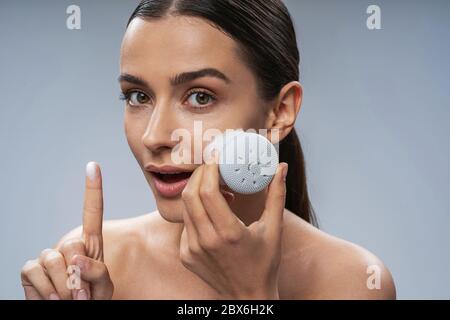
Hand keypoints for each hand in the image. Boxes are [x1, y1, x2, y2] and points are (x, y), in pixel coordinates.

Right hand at [20, 162, 113, 299]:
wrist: (73, 315)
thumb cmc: (91, 301)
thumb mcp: (103, 288)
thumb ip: (98, 272)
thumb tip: (77, 258)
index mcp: (90, 246)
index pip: (92, 214)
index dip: (93, 190)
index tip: (93, 166)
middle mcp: (68, 247)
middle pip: (73, 245)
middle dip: (78, 274)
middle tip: (82, 294)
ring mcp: (48, 257)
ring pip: (53, 259)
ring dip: (63, 286)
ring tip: (68, 299)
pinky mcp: (31, 270)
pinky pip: (34, 271)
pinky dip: (45, 289)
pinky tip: (52, 299)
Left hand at [179, 153, 287, 298]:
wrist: (248, 296)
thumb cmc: (264, 263)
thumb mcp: (274, 229)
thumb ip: (276, 195)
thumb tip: (281, 168)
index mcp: (229, 233)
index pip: (207, 191)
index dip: (209, 169)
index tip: (216, 157)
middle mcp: (206, 241)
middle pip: (190, 194)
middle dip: (199, 174)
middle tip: (212, 165)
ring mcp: (192, 249)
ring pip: (185, 208)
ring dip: (196, 190)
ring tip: (214, 185)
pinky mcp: (186, 255)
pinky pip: (186, 223)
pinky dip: (195, 210)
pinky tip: (210, 210)